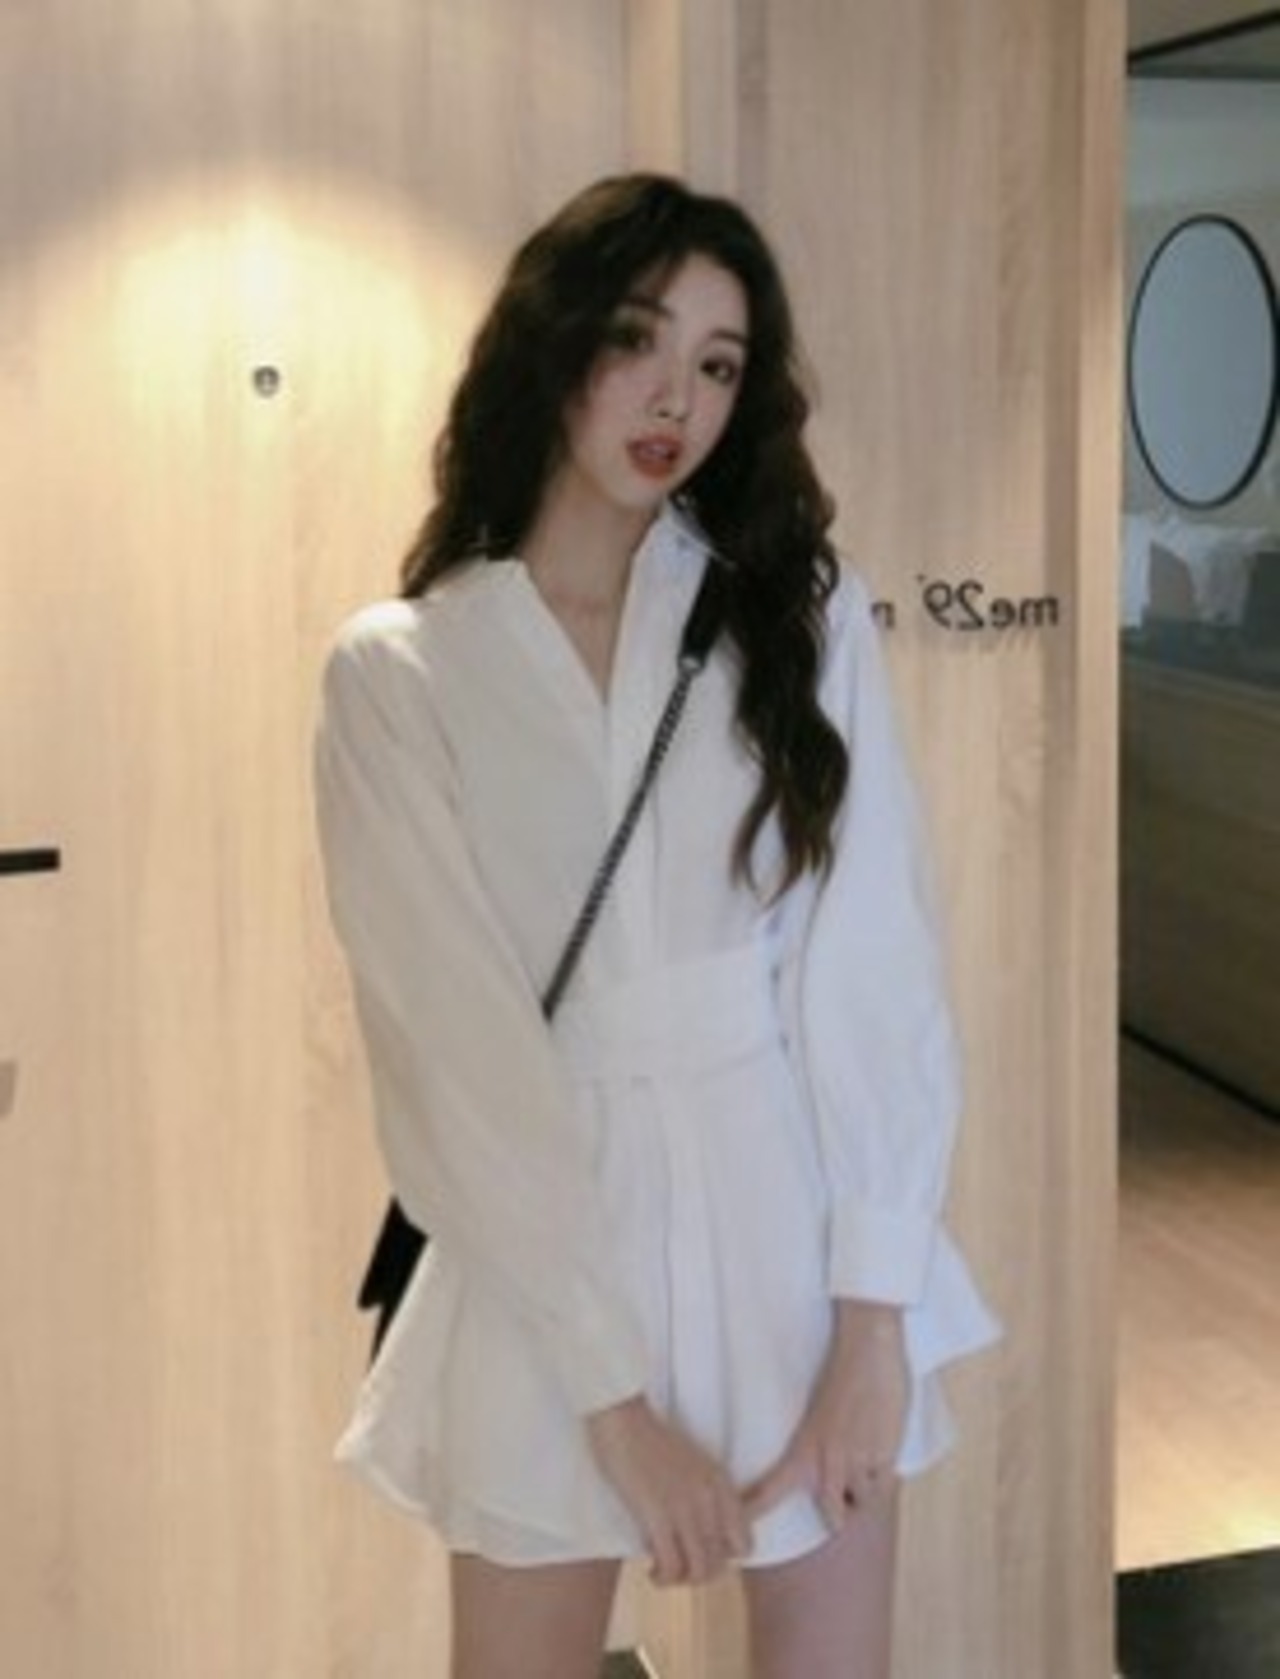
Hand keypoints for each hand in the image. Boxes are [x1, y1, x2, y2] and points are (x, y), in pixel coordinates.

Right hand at [585, 1395, 751, 1585]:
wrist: (621, 1418)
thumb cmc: (646, 1438)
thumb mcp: (690, 1463)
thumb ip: (701, 1493)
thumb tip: (698, 1531)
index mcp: (720, 1482)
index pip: (744, 1540)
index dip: (725, 1556)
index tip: (701, 1553)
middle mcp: (709, 1497)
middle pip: (722, 1561)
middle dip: (700, 1573)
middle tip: (679, 1567)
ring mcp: (685, 1507)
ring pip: (700, 1570)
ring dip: (682, 1580)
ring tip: (664, 1573)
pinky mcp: (658, 1516)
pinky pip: (672, 1567)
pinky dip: (663, 1577)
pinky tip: (651, 1569)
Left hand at [744, 1301, 907, 1533]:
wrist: (867, 1349)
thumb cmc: (844, 1379)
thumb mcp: (821, 1421)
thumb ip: (820, 1452)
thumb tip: (825, 1481)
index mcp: (803, 1449)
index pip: (772, 1491)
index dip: (754, 1516)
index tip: (736, 1539)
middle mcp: (825, 1461)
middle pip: (833, 1516)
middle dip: (841, 1508)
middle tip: (846, 1480)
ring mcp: (854, 1461)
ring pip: (863, 1499)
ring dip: (866, 1484)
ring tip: (865, 1448)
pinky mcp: (881, 1456)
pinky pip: (884, 1483)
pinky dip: (884, 1471)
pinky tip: (880, 1442)